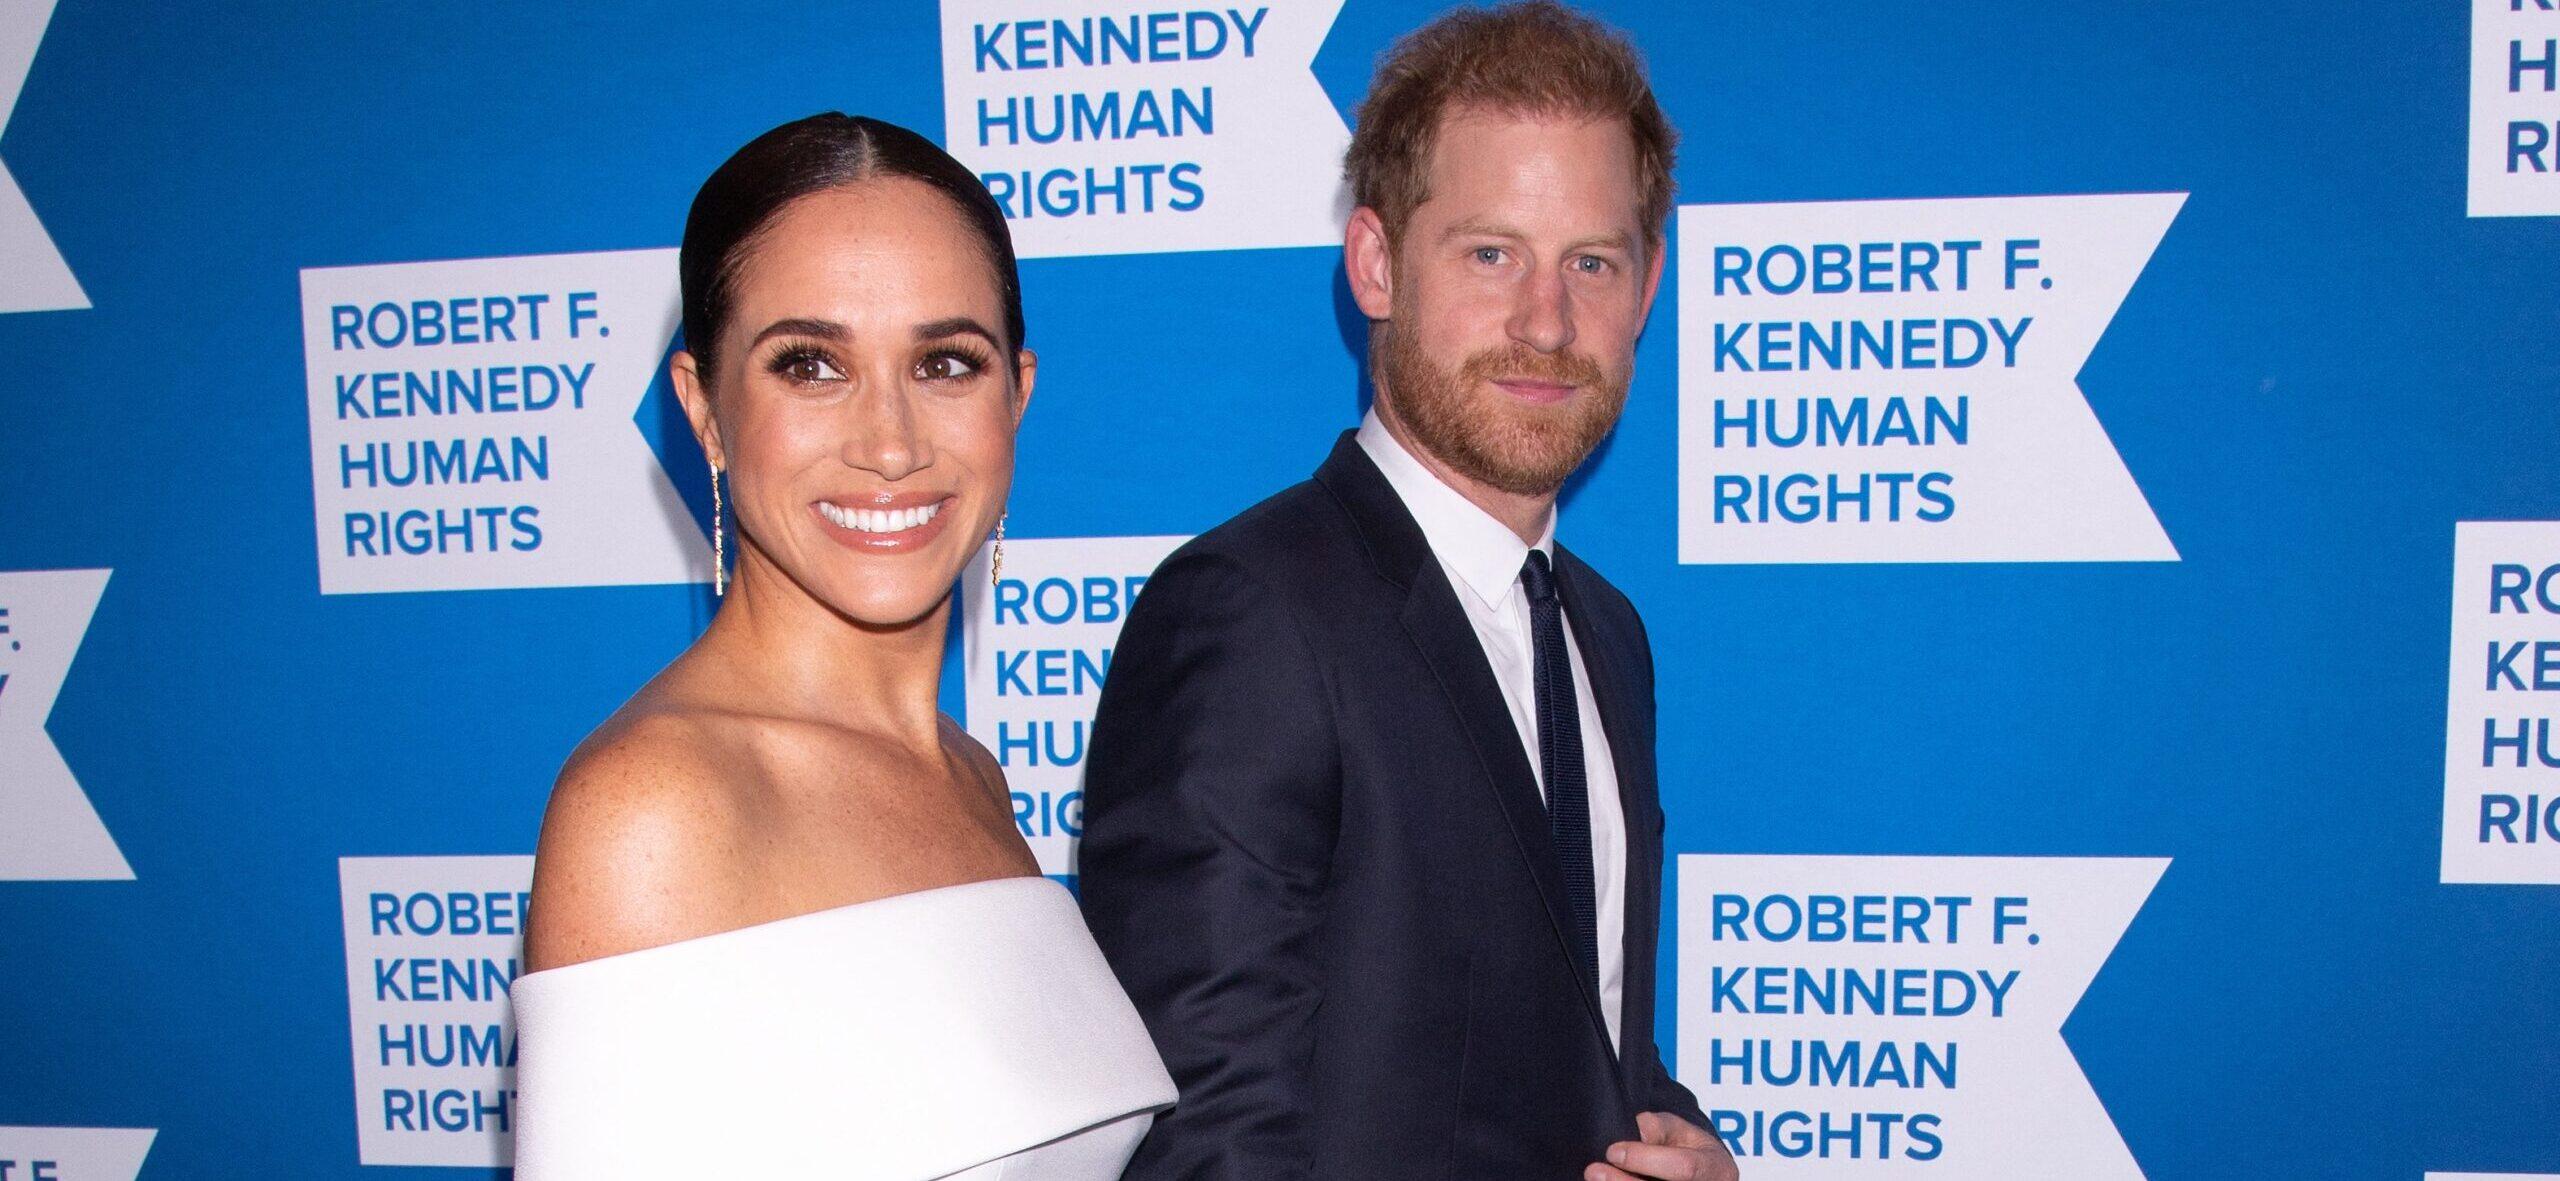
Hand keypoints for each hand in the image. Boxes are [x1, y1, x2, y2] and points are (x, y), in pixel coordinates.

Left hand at [1586, 1111, 1739, 1180]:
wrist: (1698, 1172)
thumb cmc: (1688, 1148)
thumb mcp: (1681, 1129)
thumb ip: (1661, 1127)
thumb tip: (1641, 1129)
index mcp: (1717, 1169)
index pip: (1684, 1167)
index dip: (1647, 1159)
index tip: (1613, 1151)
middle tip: (1594, 1171)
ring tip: (1595, 1179)